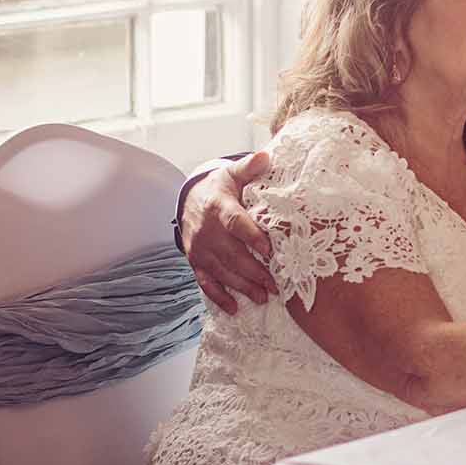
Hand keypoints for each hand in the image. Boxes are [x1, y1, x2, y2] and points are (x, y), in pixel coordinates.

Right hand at [179, 151, 276, 314]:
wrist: (190, 198)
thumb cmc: (221, 188)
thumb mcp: (233, 174)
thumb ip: (249, 167)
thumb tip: (265, 155)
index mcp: (219, 207)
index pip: (235, 223)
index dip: (252, 237)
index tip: (270, 250)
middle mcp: (207, 231)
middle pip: (231, 254)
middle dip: (254, 271)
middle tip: (275, 284)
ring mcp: (199, 249)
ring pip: (221, 271)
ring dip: (242, 287)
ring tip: (263, 297)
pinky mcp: (195, 262)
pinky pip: (205, 283)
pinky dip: (218, 297)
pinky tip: (234, 309)